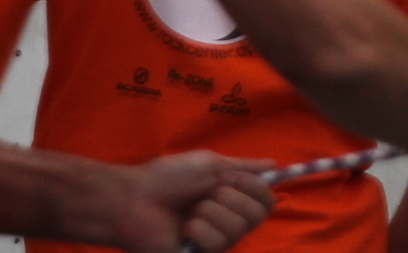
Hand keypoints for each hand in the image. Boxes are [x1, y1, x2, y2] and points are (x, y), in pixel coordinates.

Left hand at [99, 154, 275, 252]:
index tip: (232, 178)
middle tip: (204, 194)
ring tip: (190, 211)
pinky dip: (198, 229)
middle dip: (229, 198)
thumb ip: (243, 167)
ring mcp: (215, 241)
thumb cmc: (168, 178)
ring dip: (210, 212)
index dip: (256, 189)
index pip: (267, 201)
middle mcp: (229, 221)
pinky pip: (216, 243)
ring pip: (236, 229)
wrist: (134, 199)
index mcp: (232, 198)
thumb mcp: (209, 164)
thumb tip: (273, 163)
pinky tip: (183, 228)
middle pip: (256, 215)